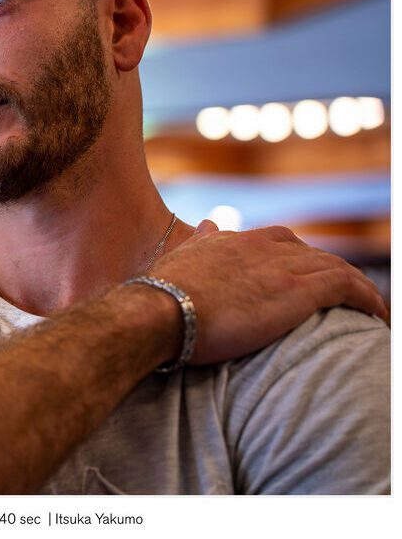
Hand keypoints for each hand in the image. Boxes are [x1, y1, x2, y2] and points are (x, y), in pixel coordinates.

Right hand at [150, 220, 387, 364]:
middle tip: (343, 296)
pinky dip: (368, 299)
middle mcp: (262, 247)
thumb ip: (200, 242)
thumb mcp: (180, 259)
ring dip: (357, 287)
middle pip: (312, 253)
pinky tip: (378, 315)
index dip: (296, 259)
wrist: (159, 309)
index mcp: (234, 241)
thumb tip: (209, 223)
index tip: (304, 277)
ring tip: (369, 308)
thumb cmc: (160, 295)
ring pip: (335, 267)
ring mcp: (282, 267)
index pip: (278, 241)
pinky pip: (347, 287)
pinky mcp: (298, 291)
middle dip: (330, 272)